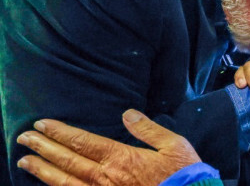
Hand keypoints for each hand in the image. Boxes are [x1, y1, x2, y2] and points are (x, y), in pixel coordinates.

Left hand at [16, 109, 200, 185]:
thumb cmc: (184, 174)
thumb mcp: (173, 144)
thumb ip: (148, 129)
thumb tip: (127, 113)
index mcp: (121, 158)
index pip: (82, 142)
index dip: (60, 132)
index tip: (42, 124)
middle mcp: (106, 177)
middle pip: (68, 160)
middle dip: (44, 148)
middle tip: (24, 138)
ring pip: (65, 182)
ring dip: (43, 171)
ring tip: (25, 162)